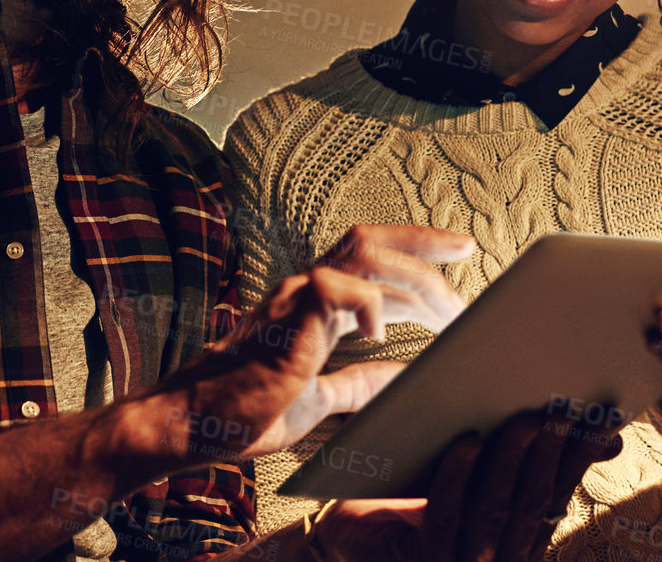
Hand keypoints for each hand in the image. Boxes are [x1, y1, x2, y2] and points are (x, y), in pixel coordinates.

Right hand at [166, 225, 472, 462]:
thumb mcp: (321, 399)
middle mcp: (307, 288)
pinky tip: (379, 333)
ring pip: (363, 252)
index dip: (418, 258)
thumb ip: (360, 384)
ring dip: (412, 273)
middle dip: (424, 242)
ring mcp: (296, 296)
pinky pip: (334, 286)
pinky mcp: (287, 317)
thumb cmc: (246, 410)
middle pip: (372, 239)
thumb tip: (404, 379)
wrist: (195, 422)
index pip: (372, 262)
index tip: (458, 260)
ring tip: (444, 307)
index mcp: (316, 305)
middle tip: (466, 252)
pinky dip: (367, 302)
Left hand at [317, 406, 623, 560]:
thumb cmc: (415, 488)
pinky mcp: (426, 557)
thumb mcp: (482, 469)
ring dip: (512, 459)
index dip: (580, 457)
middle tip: (559, 409)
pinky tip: (467, 441)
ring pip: (495, 507)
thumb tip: (606, 432)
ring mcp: (465, 560)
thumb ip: (531, 453)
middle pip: (532, 502)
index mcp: (517, 537)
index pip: (557, 494)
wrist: (352, 529)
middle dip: (549, 453)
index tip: (603, 419)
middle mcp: (498, 557)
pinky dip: (458, 474)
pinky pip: (447, 513)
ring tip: (523, 417)